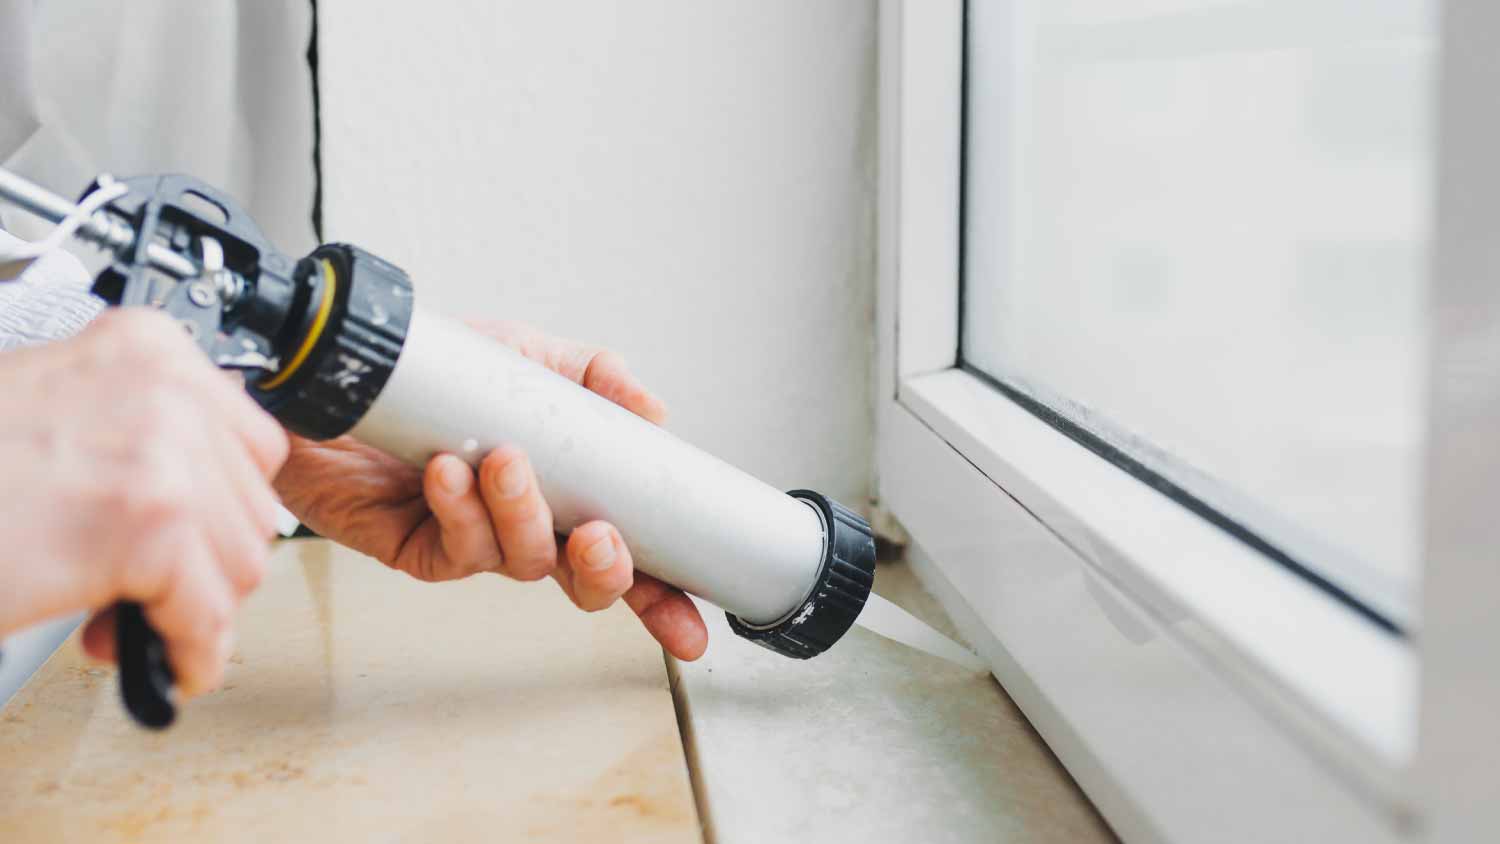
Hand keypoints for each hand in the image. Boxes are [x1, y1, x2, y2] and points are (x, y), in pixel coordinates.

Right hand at [0, 309, 288, 695]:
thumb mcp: (62, 413)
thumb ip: (144, 434)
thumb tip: (222, 496)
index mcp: (146, 348)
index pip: (251, 444)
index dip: (217, 508)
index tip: (186, 539)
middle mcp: (164, 387)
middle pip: (251, 508)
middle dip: (203, 564)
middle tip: (140, 587)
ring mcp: (162, 453)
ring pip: (241, 565)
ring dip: (187, 609)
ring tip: (120, 613)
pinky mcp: (149, 526)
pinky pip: (208, 613)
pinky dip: (188, 651)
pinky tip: (150, 655)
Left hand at [273, 321, 708, 659]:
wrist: (338, 370)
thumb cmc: (433, 371)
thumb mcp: (525, 356)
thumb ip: (595, 375)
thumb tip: (655, 412)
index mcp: (565, 491)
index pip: (628, 553)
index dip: (663, 597)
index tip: (694, 630)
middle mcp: (526, 524)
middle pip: (585, 581)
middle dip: (604, 571)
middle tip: (600, 537)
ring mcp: (474, 540)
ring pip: (521, 561)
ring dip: (522, 515)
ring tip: (505, 461)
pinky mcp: (418, 546)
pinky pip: (455, 549)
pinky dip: (459, 511)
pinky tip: (447, 472)